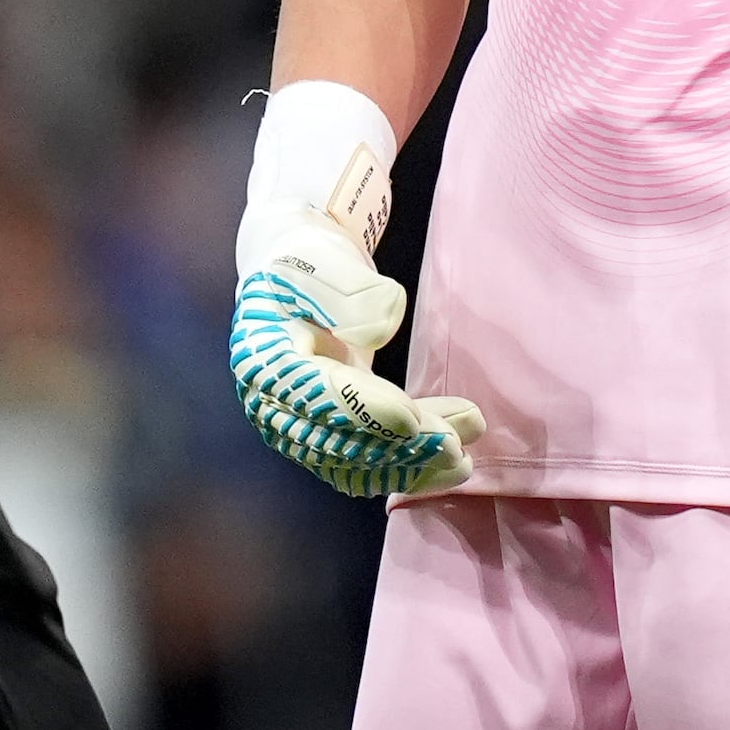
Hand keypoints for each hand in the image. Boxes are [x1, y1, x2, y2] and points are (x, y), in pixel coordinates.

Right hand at [229, 203, 482, 502]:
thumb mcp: (323, 263)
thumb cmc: (309, 264)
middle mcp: (276, 406)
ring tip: (463, 461)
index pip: (319, 395)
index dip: (368, 411)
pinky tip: (443, 466)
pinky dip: (404, 466)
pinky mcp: (327, 432)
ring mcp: (300, 425)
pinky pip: (365, 460)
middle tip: (456, 446)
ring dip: (410, 464)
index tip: (414, 419)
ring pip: (357, 460)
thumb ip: (350, 294)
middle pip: (340, 439)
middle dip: (400, 448)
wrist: (298, 279)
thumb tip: (380, 331)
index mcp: (266, 360)